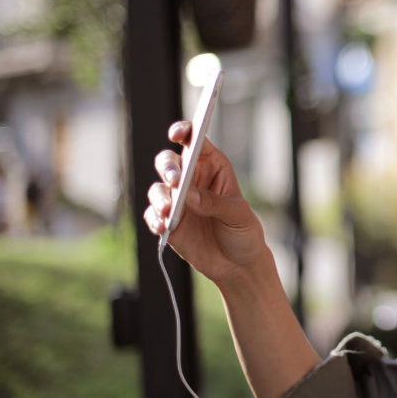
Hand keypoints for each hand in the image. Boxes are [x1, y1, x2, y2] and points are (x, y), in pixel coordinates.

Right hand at [144, 121, 268, 284]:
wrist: (237, 265)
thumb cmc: (244, 233)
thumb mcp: (238, 215)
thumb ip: (215, 203)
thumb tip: (188, 196)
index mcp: (213, 167)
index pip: (195, 142)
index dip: (184, 132)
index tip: (178, 134)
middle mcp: (191, 180)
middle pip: (169, 163)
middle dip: (169, 169)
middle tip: (176, 181)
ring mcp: (177, 201)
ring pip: (157, 189)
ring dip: (160, 198)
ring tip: (170, 212)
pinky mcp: (167, 221)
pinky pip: (152, 215)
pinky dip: (155, 219)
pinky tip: (164, 227)